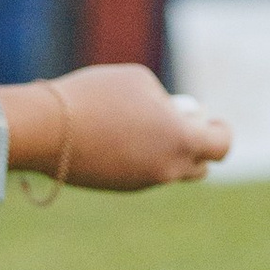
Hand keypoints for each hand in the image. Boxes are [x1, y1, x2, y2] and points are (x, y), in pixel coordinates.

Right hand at [0, 65, 232, 188]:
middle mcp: (168, 169)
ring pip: (169, 171)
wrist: (48, 129)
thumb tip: (172, 115)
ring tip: (142, 125)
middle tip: (176, 122)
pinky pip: (142, 174)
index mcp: (183, 141)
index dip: (218, 131)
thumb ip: (166, 101)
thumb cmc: (99, 96)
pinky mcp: (118, 187)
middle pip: (199, 165)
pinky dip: (140, 159)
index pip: (221, 146)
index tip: (209, 119)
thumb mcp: (141, 82)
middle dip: (194, 144)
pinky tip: (119, 137)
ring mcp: (142, 182)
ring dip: (165, 151)